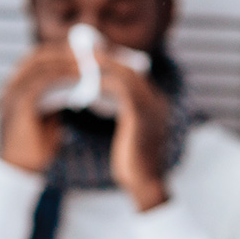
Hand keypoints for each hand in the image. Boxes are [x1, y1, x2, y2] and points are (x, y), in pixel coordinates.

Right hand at [0, 43, 79, 173]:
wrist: (21, 170)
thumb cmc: (35, 146)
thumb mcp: (48, 117)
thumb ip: (55, 99)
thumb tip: (73, 85)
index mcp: (15, 88)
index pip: (36, 59)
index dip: (58, 52)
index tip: (82, 51)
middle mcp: (10, 87)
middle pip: (36, 56)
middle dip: (62, 51)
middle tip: (87, 52)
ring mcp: (11, 94)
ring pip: (38, 65)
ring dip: (64, 60)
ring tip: (87, 62)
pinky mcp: (18, 104)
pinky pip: (40, 80)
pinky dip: (60, 74)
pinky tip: (79, 76)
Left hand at [98, 51, 171, 210]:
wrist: (145, 186)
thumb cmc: (132, 165)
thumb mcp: (129, 134)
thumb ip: (124, 114)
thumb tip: (105, 100)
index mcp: (156, 104)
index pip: (134, 74)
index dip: (113, 63)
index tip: (91, 58)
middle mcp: (158, 102)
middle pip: (131, 69)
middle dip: (106, 59)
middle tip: (83, 52)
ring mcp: (153, 108)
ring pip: (126, 75)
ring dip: (102, 66)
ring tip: (81, 62)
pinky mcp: (142, 116)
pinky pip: (121, 90)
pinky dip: (103, 82)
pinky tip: (85, 83)